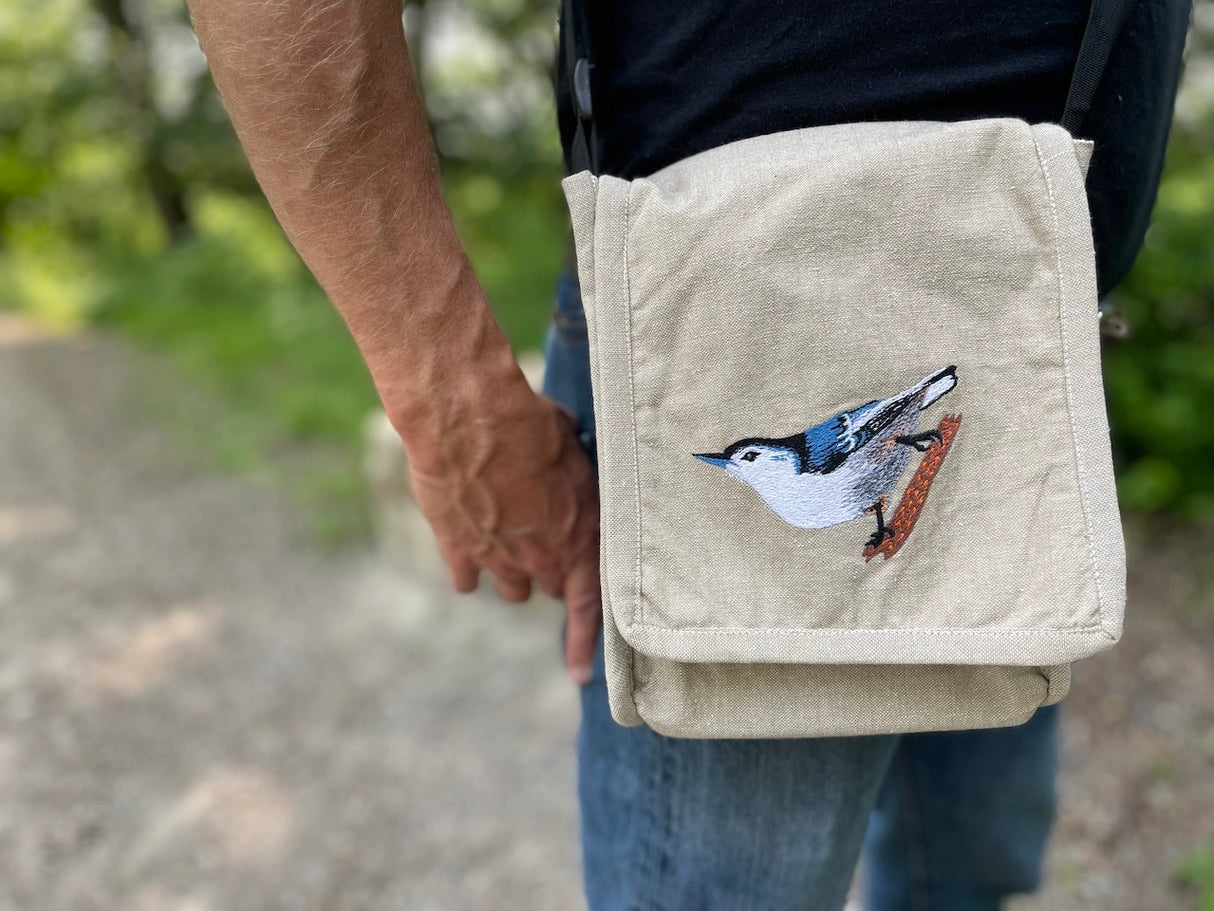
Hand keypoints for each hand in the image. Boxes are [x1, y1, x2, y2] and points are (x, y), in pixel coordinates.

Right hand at [406, 384, 600, 682]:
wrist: (471, 420)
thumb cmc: (532, 427)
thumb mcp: (574, 450)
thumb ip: (575, 482)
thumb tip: (574, 468)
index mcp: (581, 537)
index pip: (590, 606)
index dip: (586, 643)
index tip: (581, 675)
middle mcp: (542, 558)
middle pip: (551, 588)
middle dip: (551, 571)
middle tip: (544, 536)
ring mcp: (497, 558)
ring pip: (512, 589)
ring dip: (512, 572)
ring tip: (507, 534)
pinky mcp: (457, 549)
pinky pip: (466, 578)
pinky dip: (469, 566)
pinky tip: (469, 541)